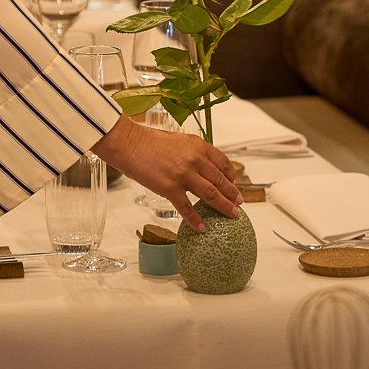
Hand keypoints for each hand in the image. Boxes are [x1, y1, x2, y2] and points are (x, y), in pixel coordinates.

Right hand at [92, 115, 241, 231]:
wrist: (129, 143)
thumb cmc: (149, 141)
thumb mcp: (178, 140)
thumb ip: (192, 153)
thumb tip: (202, 168)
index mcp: (198, 145)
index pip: (222, 162)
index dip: (231, 175)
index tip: (234, 183)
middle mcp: (194, 159)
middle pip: (220, 180)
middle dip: (232, 194)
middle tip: (239, 203)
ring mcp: (183, 175)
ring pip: (210, 194)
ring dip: (223, 206)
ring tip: (232, 215)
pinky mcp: (170, 188)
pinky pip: (187, 208)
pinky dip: (196, 220)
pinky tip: (202, 228)